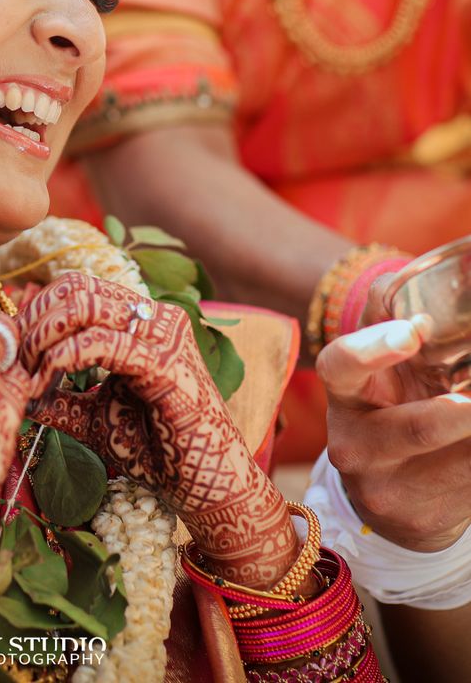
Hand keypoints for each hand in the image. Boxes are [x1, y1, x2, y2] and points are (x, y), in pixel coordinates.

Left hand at [17, 273, 295, 588]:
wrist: (209, 489)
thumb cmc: (156, 452)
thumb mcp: (93, 421)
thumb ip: (59, 400)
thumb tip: (15, 389)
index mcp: (138, 321)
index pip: (75, 288)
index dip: (36, 313)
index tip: (15, 352)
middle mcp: (153, 317)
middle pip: (75, 287)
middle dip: (34, 321)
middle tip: (17, 361)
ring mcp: (163, 336)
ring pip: (86, 305)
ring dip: (44, 336)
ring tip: (30, 372)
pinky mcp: (167, 364)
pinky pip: (105, 343)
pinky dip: (65, 358)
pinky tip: (48, 382)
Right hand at [319, 318, 470, 550]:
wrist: (392, 499)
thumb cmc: (393, 408)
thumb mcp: (384, 369)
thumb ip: (393, 324)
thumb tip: (412, 281)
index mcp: (344, 393)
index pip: (342, 365)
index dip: (376, 347)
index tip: (417, 329)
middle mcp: (353, 443)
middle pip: (416, 428)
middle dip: (461, 414)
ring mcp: (384, 487)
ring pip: (460, 463)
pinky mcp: (418, 520)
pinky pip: (470, 486)